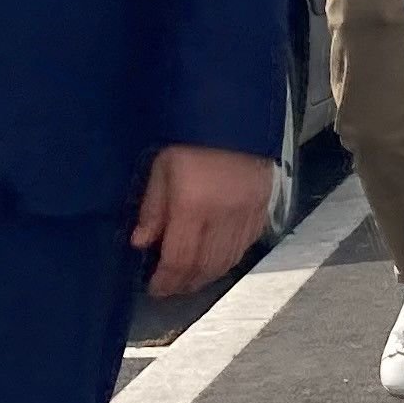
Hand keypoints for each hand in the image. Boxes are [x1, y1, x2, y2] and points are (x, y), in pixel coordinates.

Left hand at [135, 143, 272, 298]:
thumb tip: (141, 243)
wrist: (234, 114)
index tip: (154, 288)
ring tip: (190, 280)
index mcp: (193, 206)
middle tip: (170, 288)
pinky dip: (229, 260)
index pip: (179, 259)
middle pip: (204, 266)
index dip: (166, 280)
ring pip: (227, 261)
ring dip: (206, 276)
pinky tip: (216, 261)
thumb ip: (152, 209)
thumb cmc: (191, 137)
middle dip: (184, 283)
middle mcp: (223, 216)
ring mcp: (246, 214)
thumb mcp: (161, 167)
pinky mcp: (262, 208)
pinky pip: (246, 246)